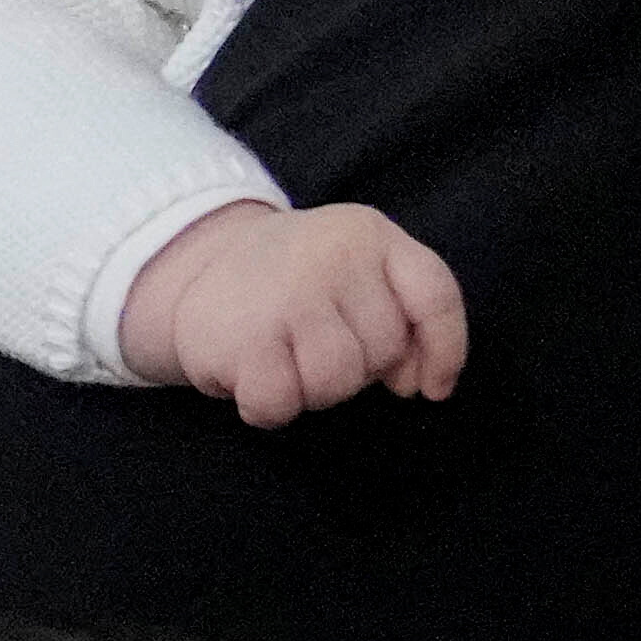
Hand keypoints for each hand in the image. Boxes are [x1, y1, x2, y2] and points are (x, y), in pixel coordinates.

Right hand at [111, 200, 469, 427]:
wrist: (195, 263)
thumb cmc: (296, 283)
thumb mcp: (357, 271)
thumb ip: (402, 315)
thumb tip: (417, 384)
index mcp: (370, 235)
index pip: (435, 295)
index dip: (444, 350)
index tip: (430, 389)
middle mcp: (332, 255)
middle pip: (383, 351)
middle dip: (357, 367)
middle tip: (313, 343)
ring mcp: (287, 294)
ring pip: (336, 383)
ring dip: (311, 389)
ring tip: (283, 357)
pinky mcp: (243, 336)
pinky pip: (282, 404)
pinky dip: (267, 406)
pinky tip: (250, 372)